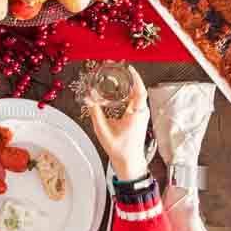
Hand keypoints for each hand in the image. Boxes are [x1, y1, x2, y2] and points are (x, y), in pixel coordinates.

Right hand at [88, 66, 149, 180]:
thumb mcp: (103, 130)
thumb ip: (95, 113)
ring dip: (130, 85)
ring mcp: (142, 115)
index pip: (139, 91)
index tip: (128, 68)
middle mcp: (142, 113)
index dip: (135, 78)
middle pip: (139, 90)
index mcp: (136, 114)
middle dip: (130, 77)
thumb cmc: (119, 149)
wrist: (129, 162)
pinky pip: (136, 101)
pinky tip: (121, 91)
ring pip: (138, 95)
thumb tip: (88, 98)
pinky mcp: (139, 118)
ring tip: (119, 76)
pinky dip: (130, 93)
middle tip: (119, 68)